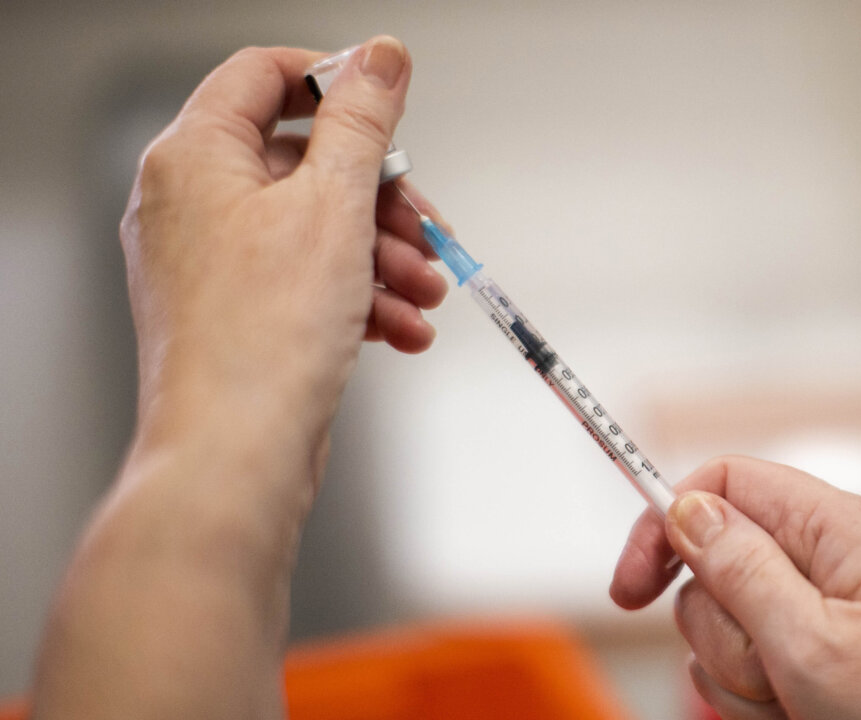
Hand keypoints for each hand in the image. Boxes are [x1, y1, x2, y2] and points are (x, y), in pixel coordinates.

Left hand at [121, 38, 446, 474]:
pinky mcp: (242, 314)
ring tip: (427, 293)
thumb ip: (362, 121)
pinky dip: (361, 299)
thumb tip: (381, 55)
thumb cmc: (264, 338)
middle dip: (384, 201)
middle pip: (307, 163)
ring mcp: (215, 263)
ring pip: (318, 229)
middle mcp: (194, 204)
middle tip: (429, 229)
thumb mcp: (335, 206)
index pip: (261, 76)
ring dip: (386, 258)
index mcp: (195, 158)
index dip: (333, 82)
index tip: (388, 110)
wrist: (236, 456)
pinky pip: (309, 282)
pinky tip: (404, 329)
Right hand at [611, 456, 860, 719]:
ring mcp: (820, 610)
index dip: (669, 520)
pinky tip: (793, 713)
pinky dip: (753, 694)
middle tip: (766, 668)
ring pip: (724, 619)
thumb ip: (743, 568)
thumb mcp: (813, 644)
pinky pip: (744, 660)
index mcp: (841, 531)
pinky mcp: (812, 653)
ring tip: (794, 702)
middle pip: (718, 561)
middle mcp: (830, 561)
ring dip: (740, 671)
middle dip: (722, 625)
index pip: (729, 482)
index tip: (632, 583)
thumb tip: (684, 508)